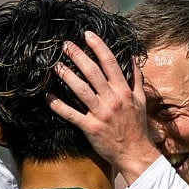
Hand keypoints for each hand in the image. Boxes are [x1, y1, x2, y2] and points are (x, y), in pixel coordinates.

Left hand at [47, 31, 160, 184]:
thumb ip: (136, 79)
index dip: (98, 46)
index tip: (87, 35)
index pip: (110, 63)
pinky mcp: (91, 128)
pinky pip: (71, 114)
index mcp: (123, 91)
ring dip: (66, 75)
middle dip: (77, 56)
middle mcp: (112, 99)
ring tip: (55, 65)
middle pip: (92, 72)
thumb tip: (132, 58)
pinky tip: (47, 96)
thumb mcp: (141, 101)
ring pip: (80, 90)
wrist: (135, 153)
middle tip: (65, 45)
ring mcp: (101, 114)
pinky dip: (58, 105)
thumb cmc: (137, 127)